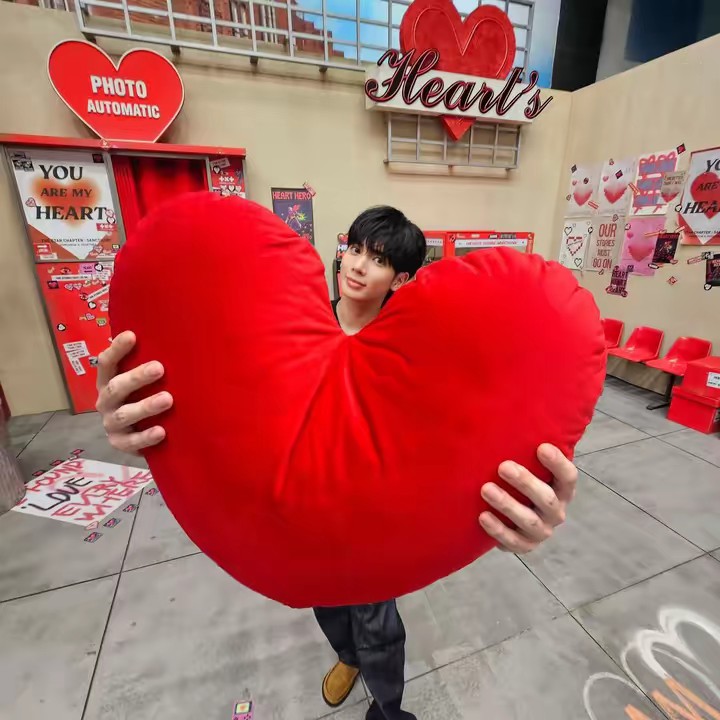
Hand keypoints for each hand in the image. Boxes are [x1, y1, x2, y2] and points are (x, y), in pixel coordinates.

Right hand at [95, 331, 172, 454]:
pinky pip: (131, 442)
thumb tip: (177, 339)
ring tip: (168, 399)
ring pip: (125, 415)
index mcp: (108, 381)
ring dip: (145, 406)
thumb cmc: (142, 397)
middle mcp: (106, 401)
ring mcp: (111, 423)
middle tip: (159, 368)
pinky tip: (161, 431)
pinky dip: (146, 437)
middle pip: (116, 387)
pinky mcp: (120, 443)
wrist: (136, 435)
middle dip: (137, 377)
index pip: (107, 363)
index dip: (117, 349)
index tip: (132, 335)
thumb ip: (149, 364)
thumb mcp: (141, 381)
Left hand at [478, 444, 576, 553]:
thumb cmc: (518, 480)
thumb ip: (523, 445)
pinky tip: (481, 516)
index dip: (557, 463)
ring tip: (485, 489)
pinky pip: (513, 542)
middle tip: (502, 466)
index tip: (541, 447)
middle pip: (546, 499)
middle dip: (525, 482)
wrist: (511, 516)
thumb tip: (501, 403)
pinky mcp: (524, 545)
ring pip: (529, 521)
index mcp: (561, 489)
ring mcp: (541, 531)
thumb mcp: (527, 463)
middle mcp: (555, 511)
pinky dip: (498, 530)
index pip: (567, 477)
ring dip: (507, 504)